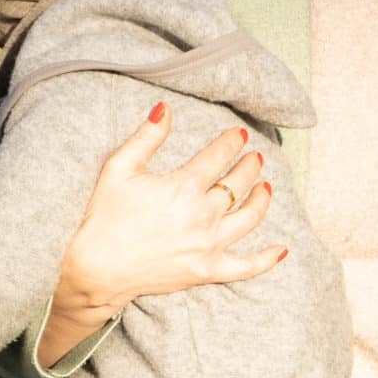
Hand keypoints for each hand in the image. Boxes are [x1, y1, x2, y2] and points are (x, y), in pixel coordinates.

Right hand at [39, 104, 282, 359]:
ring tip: (265, 187)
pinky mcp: (208, 270)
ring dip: (261, 199)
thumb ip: (147, 137)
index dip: (232, 143)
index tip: (240, 135)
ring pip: (249, 218)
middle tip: (255, 158)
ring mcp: (209, 244)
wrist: (97, 269)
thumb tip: (166, 107)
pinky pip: (247, 266)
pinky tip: (281, 248)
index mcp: (184, 186)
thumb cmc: (104, 217)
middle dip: (250, 167)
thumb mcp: (119, 169)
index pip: (219, 156)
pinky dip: (266, 259)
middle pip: (238, 184)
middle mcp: (203, 214)